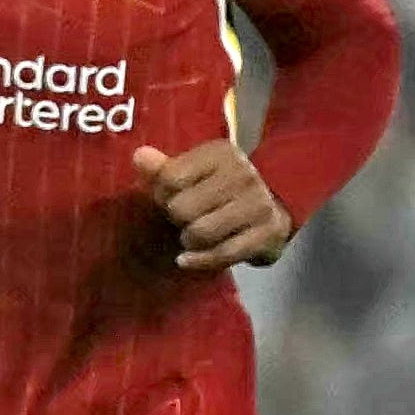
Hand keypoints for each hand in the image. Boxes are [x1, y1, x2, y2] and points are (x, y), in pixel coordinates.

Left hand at [135, 140, 292, 271]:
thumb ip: (162, 169)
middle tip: (185, 219)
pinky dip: (199, 261)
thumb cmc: (220, 189)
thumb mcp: (192, 172)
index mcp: (221, 154)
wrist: (275, 207)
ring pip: (200, 233)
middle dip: (176, 218)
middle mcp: (244, 174)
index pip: (170, 178)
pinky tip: (186, 259)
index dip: (162, 194)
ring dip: (188, 240)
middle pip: (182, 209)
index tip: (171, 197)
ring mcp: (259, 204)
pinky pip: (221, 254)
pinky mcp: (268, 234)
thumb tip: (139, 157)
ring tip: (193, 234)